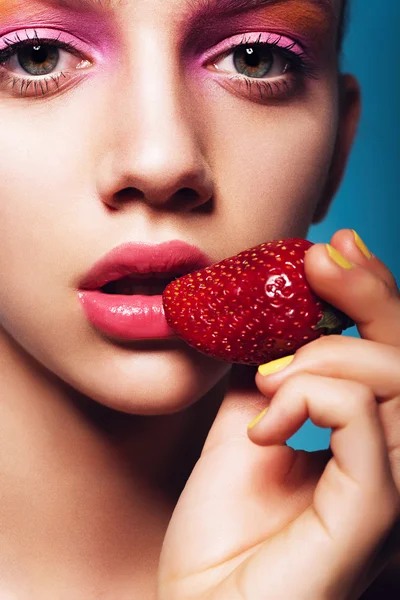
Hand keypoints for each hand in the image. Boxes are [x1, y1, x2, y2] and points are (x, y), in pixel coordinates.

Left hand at [157, 229, 399, 599]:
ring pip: (398, 379)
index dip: (373, 295)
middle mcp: (395, 461)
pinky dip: (312, 398)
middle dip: (369, 294)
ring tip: (266, 378)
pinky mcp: (377, 515)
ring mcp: (393, 489)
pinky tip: (265, 422)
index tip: (333, 249)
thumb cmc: (222, 534)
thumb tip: (275, 318)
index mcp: (369, 443)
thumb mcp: (245, 428)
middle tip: (318, 260)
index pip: (391, 355)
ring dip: (324, 354)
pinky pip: (364, 422)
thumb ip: (271, 377)